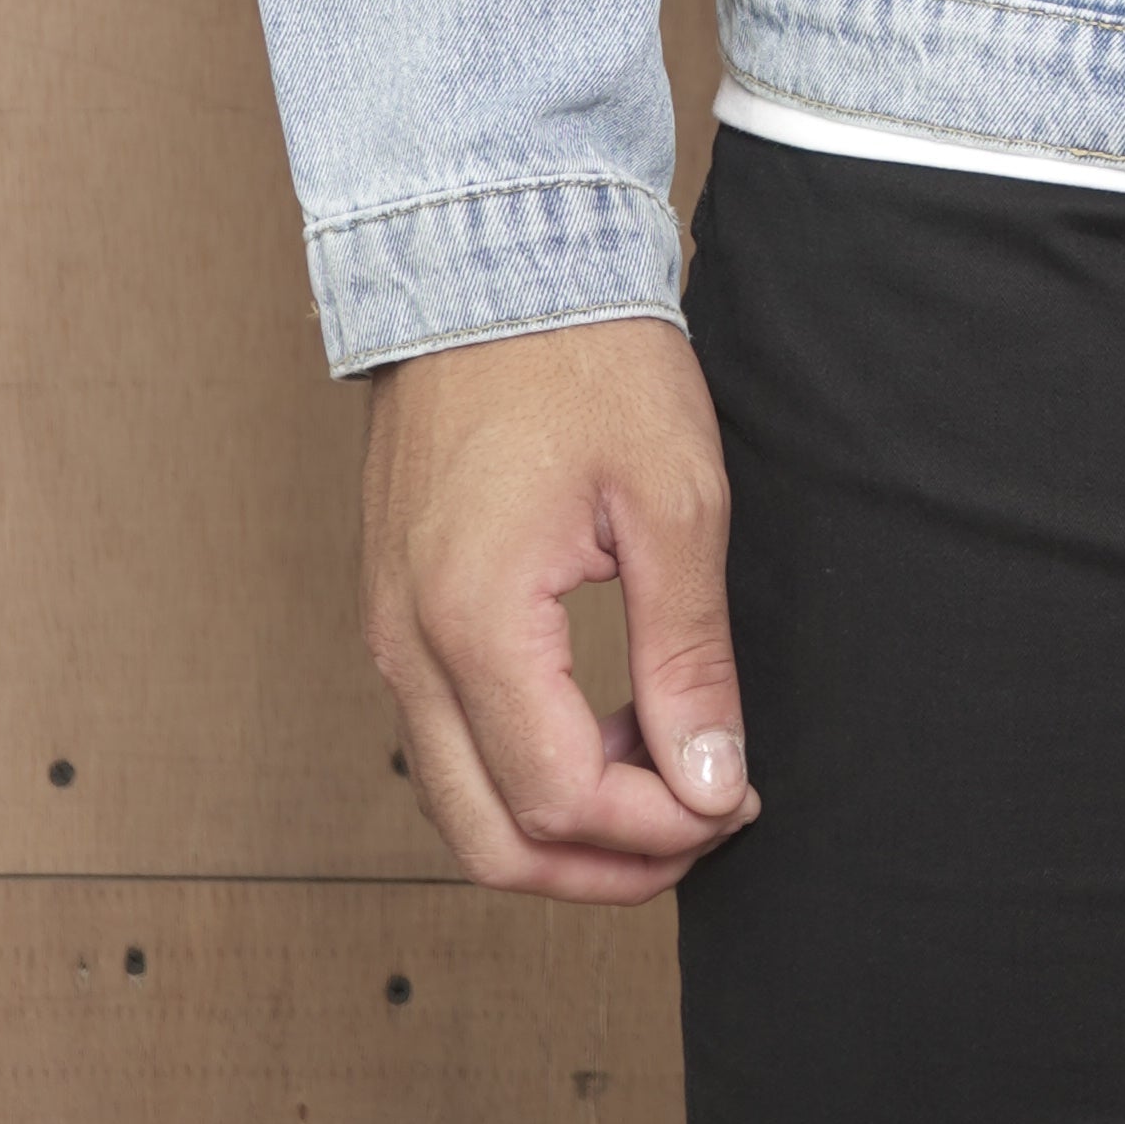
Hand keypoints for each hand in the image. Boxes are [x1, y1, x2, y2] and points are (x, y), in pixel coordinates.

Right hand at [361, 314, 756, 902]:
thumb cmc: (585, 356)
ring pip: (458, 803)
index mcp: (473, 622)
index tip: (737, 802)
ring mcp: (387, 630)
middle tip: (702, 830)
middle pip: (488, 840)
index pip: (556, 804)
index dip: (654, 832)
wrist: (493, 256)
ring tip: (666, 786)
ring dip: (560, 827)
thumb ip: (687, 658)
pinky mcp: (394, 607)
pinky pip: (444, 741)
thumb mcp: (672, 503)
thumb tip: (713, 785)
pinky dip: (521, 770)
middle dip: (602, 868)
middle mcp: (405, 646)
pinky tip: (603, 732)